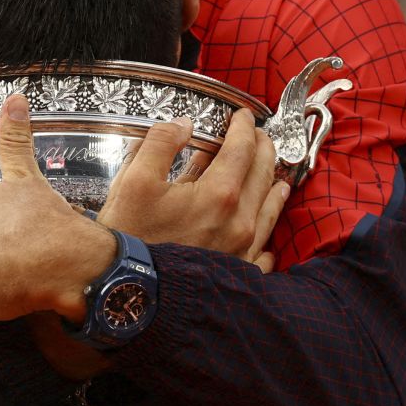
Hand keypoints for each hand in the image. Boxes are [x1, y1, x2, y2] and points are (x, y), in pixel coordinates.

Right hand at [98, 109, 288, 271]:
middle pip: (263, 175)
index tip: (242, 116)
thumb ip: (161, 143)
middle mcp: (239, 222)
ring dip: (273, 187)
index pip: (243, 149)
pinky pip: (264, 251)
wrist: (127, 290)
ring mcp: (242, 250)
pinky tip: (266, 234)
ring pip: (269, 211)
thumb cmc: (130, 237)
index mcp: (218, 195)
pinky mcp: (237, 274)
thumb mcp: (134, 180)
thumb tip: (183, 125)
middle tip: (259, 136)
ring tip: (277, 178)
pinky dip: (267, 236)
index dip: (244, 127)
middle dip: (263, 149)